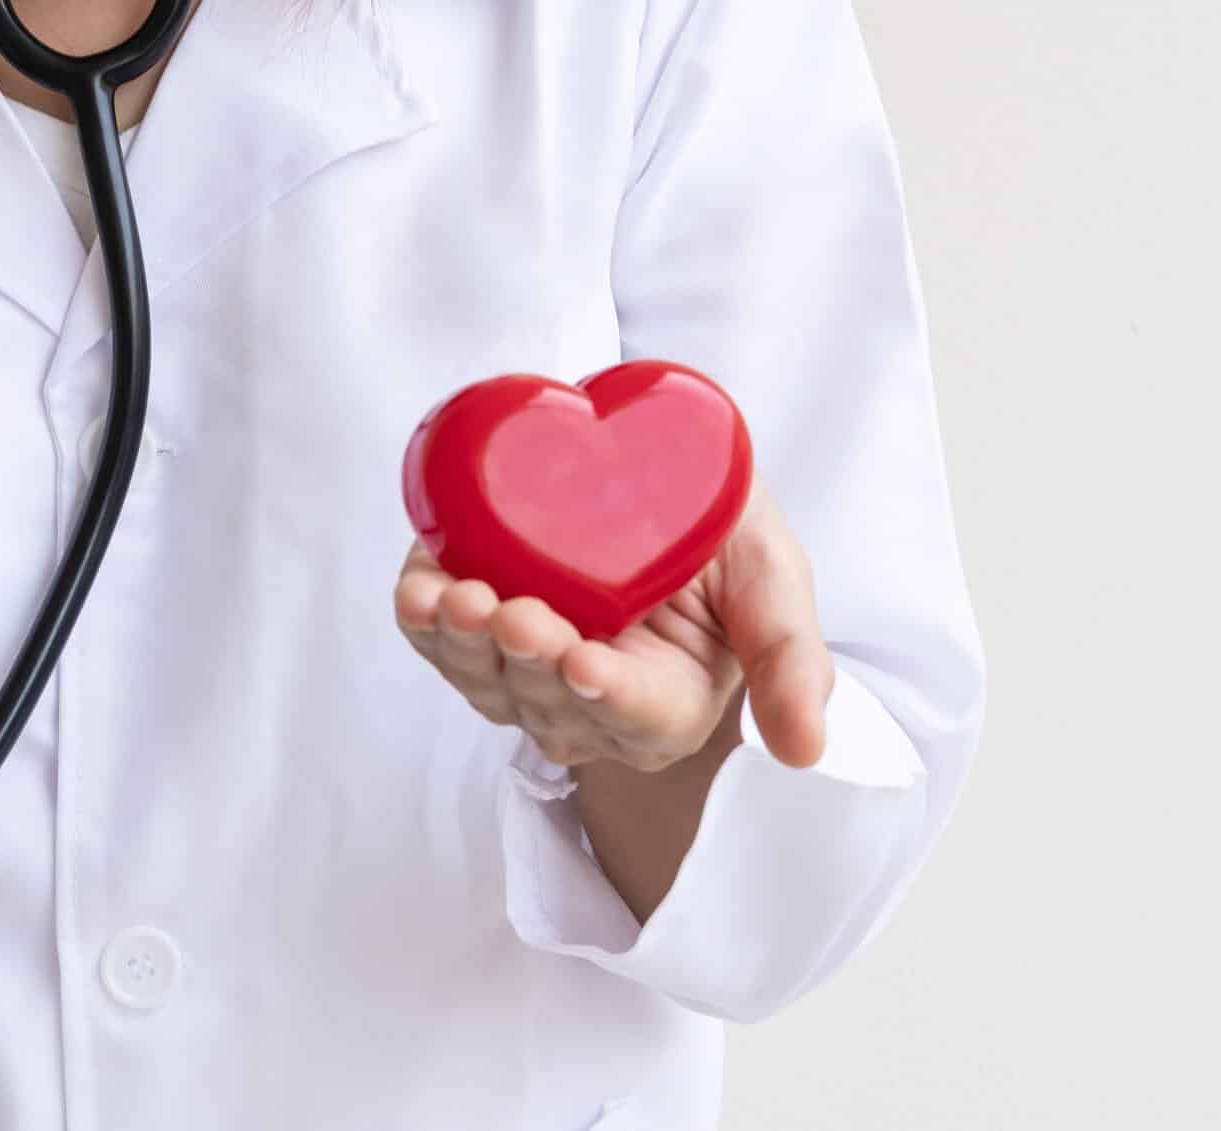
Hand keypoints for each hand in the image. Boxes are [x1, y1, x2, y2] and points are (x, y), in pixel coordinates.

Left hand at [394, 483, 834, 772]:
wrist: (654, 469)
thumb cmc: (721, 530)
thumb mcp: (773, 579)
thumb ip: (790, 660)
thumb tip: (804, 751)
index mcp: (668, 702)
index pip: (640, 718)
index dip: (610, 698)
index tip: (589, 664)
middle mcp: (589, 700)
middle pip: (550, 703)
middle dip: (528, 663)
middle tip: (519, 615)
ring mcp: (523, 665)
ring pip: (485, 680)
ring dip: (465, 647)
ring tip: (456, 601)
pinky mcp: (473, 623)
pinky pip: (437, 639)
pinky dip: (420, 622)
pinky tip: (416, 595)